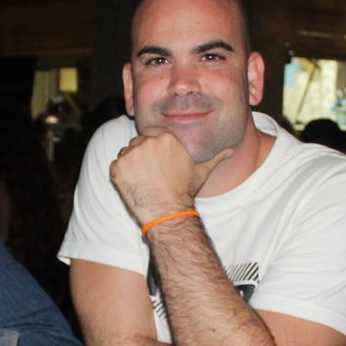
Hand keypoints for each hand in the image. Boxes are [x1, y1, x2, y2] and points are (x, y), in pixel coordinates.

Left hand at [109, 126, 232, 223]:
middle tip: (149, 174)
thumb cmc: (184, 191)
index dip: (151, 147)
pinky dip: (120, 176)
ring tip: (142, 181)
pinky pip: (114, 167)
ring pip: (125, 154)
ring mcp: (131, 154)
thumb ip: (215, 157)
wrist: (168, 212)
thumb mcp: (202, 171)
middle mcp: (147, 142)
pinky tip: (133, 186)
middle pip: (137, 143)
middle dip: (141, 156)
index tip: (155, 161)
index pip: (151, 133)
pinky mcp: (118, 168)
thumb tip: (231, 150)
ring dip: (130, 165)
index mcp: (165, 137)